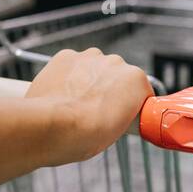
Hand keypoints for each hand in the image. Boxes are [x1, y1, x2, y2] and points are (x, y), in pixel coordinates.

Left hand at [25, 48, 153, 164]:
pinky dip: (68, 75)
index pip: (139, 89)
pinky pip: (71, 64)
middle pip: (116, 75)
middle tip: (96, 111)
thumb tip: (112, 114)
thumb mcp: (119, 132)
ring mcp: (90, 57)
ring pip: (93, 67)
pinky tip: (62, 94)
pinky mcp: (66, 56)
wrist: (53, 127)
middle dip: (108, 89)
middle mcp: (116, 62)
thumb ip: (121, 113)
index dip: (129, 103)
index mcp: (136, 80)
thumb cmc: (85, 135)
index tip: (120, 114)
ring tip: (76, 103)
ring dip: (88, 80)